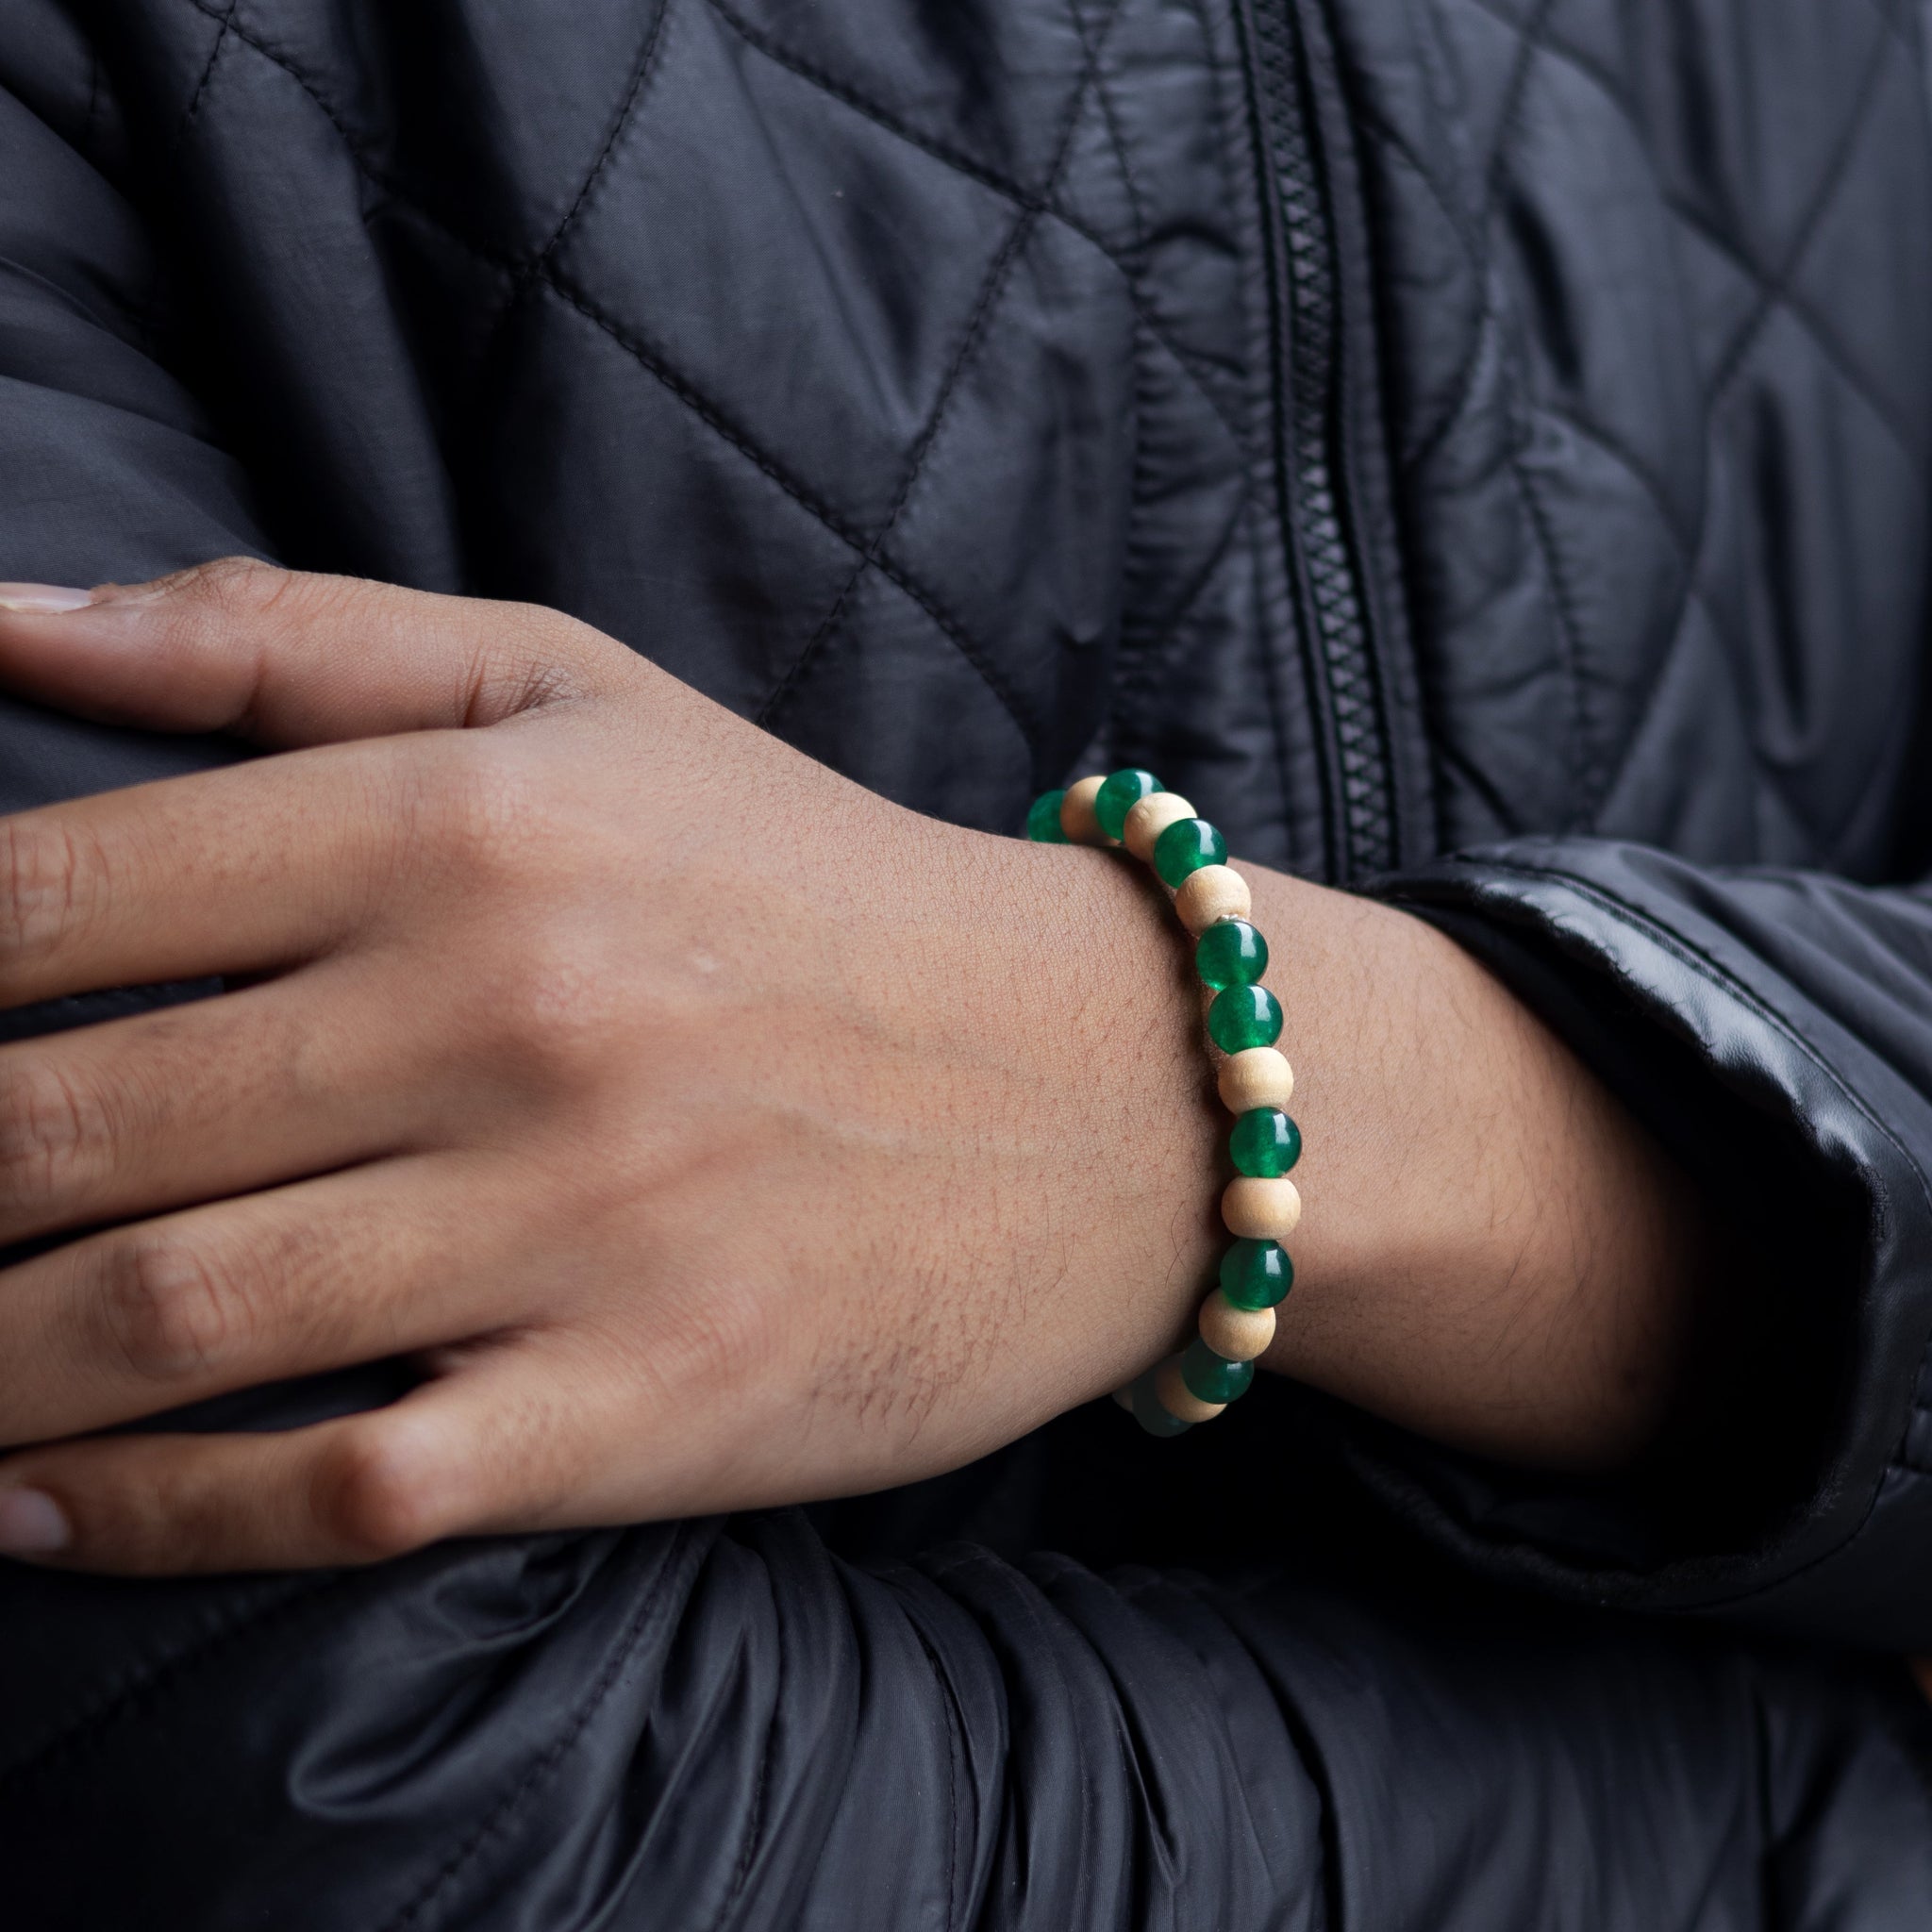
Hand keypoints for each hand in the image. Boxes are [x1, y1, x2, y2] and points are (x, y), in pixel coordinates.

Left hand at [0, 563, 1705, 1573]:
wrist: (1107, 1090)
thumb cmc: (820, 887)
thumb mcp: (588, 698)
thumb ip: (293, 641)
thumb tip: (0, 619)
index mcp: (476, 819)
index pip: (62, 896)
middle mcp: (511, 1012)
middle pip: (68, 1125)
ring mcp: (577, 1222)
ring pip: (162, 1318)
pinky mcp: (643, 1402)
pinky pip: (326, 1486)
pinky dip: (140, 1517)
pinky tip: (36, 1505)